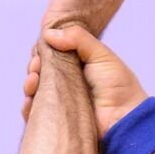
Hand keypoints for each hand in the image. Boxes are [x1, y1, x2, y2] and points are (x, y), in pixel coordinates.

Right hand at [22, 26, 147, 138]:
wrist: (125, 119)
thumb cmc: (119, 87)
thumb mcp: (102, 55)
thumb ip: (78, 39)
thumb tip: (48, 33)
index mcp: (77, 65)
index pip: (51, 54)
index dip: (42, 51)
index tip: (39, 50)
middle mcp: (67, 82)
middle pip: (40, 71)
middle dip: (34, 66)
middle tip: (37, 65)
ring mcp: (61, 101)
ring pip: (36, 91)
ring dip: (30, 84)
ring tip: (34, 79)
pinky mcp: (58, 120)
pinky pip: (36, 114)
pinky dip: (29, 106)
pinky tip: (31, 98)